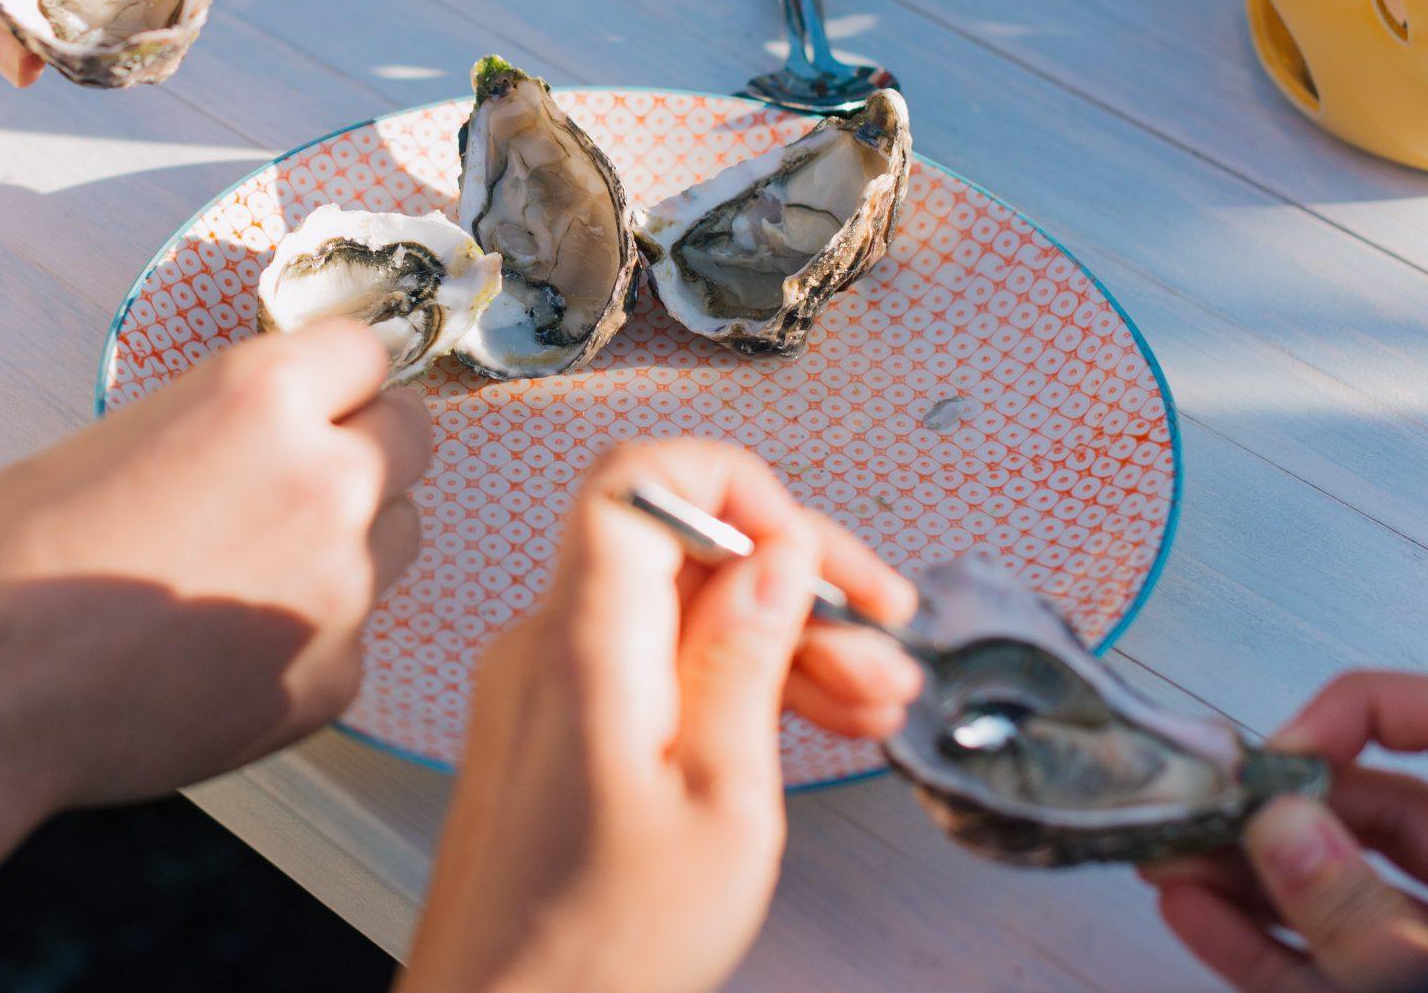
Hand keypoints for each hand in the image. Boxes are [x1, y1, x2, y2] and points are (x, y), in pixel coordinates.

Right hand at [0, 318, 428, 807]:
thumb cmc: (13, 556)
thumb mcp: (118, 437)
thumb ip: (222, 426)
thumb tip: (270, 436)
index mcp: (264, 398)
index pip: (366, 354)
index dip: (335, 377)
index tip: (317, 397)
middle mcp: (327, 482)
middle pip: (410, 439)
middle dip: (363, 448)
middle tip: (289, 481)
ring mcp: (342, 590)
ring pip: (396, 540)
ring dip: (347, 542)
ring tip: (240, 571)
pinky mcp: (333, 680)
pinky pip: (350, 634)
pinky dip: (299, 636)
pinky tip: (216, 650)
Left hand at [398, 438, 923, 992]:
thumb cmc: (599, 949)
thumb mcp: (723, 804)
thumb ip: (746, 660)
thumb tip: (776, 554)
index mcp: (584, 647)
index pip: (638, 482)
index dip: (735, 484)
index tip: (813, 546)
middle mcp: (547, 645)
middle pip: (676, 544)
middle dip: (791, 578)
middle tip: (884, 640)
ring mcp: (543, 684)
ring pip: (673, 607)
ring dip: (779, 637)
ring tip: (874, 701)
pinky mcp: (552, 728)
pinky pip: (648, 662)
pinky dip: (728, 677)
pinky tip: (811, 721)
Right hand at [1147, 672, 1427, 990]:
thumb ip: (1363, 916)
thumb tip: (1280, 825)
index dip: (1365, 715)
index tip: (1284, 753)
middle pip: (1387, 810)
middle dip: (1282, 806)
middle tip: (1199, 808)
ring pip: (1350, 888)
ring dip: (1253, 874)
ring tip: (1169, 862)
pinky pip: (1334, 962)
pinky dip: (1265, 943)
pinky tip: (1195, 917)